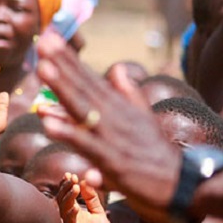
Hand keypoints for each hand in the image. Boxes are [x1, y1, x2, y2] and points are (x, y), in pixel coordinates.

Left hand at [38, 50, 179, 222]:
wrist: (181, 185)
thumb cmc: (156, 153)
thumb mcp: (143, 119)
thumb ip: (128, 94)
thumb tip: (117, 69)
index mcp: (118, 108)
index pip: (88, 79)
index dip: (68, 59)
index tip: (49, 37)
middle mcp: (113, 117)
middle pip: (82, 87)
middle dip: (61, 64)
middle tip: (41, 41)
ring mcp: (112, 138)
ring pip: (82, 110)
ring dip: (63, 89)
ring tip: (43, 69)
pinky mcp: (113, 162)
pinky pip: (88, 147)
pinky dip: (71, 136)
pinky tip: (50, 126)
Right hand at [57, 173, 112, 222]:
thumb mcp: (98, 211)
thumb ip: (92, 198)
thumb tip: (85, 181)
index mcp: (74, 211)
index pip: (66, 195)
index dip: (66, 184)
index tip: (70, 174)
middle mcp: (70, 217)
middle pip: (62, 199)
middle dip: (65, 188)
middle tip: (71, 177)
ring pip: (64, 210)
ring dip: (68, 198)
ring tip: (75, 187)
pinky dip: (71, 214)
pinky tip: (76, 207)